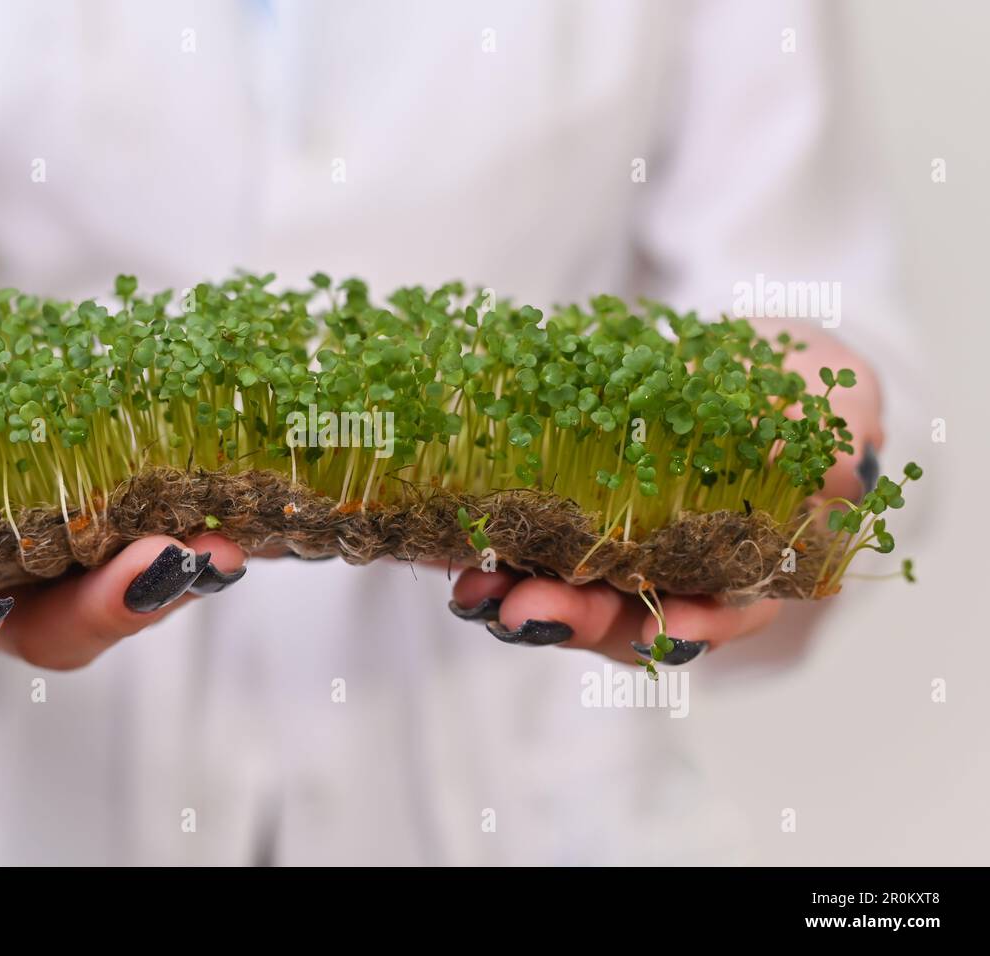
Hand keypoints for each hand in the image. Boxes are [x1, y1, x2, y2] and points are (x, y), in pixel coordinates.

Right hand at [0, 532, 244, 686]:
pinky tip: (236, 519)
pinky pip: (172, 550)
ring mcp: (74, 571)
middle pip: (57, 636)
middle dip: (105, 610)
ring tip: (213, 546)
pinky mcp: (131, 532)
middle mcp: (9, 602)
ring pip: (127, 601)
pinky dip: (203, 539)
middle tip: (151, 567)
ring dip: (173, 577)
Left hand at [447, 321, 883, 663]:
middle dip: (581, 620)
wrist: (720, 356)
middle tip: (533, 611)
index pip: (730, 609)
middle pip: (630, 620)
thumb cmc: (789, 382)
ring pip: (566, 598)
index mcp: (751, 558)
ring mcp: (610, 554)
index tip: (674, 629)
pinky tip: (451, 554)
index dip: (704, 624)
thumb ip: (832, 427)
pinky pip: (517, 553)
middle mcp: (675, 574)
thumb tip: (840, 469)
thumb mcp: (824, 387)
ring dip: (519, 601)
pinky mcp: (556, 522)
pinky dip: (484, 558)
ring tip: (479, 591)